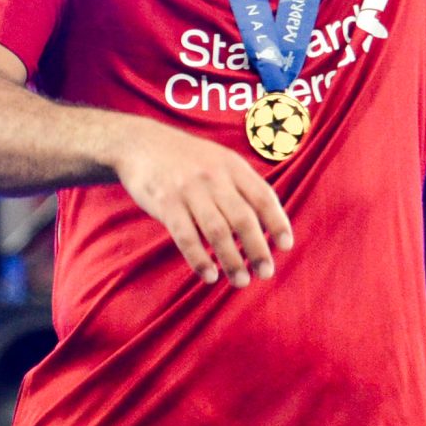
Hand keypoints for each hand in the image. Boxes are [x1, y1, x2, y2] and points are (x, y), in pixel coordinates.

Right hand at [110, 121, 293, 287]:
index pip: (263, 197)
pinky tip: (209, 276)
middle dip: (258, 249)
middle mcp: (214, 178)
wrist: (140, 144)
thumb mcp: (221, 162)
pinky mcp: (166, 204)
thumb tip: (271, 223)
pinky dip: (199, 258)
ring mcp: (189, 191)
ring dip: (232, 260)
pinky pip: (185, 236)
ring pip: (217, 231)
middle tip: (266, 273)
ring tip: (242, 281)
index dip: (278, 222)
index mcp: (234, 167)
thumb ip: (244, 187)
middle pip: (243, 218)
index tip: (285, 246)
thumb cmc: (190, 160)